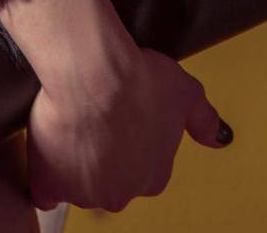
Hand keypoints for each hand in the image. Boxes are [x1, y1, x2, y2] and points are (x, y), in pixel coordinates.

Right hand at [25, 42, 230, 213]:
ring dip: (75, 161)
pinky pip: (45, 191)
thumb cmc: (139, 78)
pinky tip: (49, 153)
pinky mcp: (51, 185)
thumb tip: (221, 137)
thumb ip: (204, 119)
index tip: (124, 117)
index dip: (133, 140)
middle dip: (106, 154)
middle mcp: (122, 193)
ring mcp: (84, 193)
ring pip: (80, 183)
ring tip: (75, 123)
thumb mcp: (186, 92)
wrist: (95, 72)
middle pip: (112, 179)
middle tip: (98, 118)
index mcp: (155, 176)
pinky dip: (46, 176)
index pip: (145, 167)